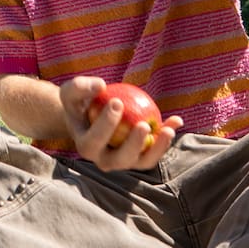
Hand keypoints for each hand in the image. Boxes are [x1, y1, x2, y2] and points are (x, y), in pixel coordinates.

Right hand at [59, 77, 180, 171]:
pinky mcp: (140, 157)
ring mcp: (124, 162)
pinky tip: (177, 120)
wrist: (88, 116)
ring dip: (158, 148)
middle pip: (121, 159)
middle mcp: (104, 160)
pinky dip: (166, 137)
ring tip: (169, 130)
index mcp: (85, 147)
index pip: (94, 142)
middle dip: (134, 145)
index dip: (105, 125)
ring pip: (143, 162)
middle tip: (144, 124)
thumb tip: (101, 85)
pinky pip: (155, 150)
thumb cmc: (78, 102)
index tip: (117, 102)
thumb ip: (80, 87)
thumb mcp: (71, 92)